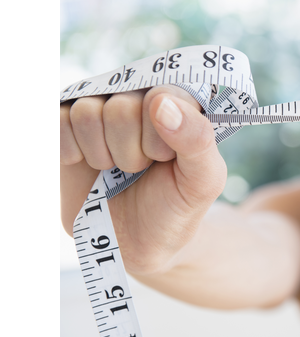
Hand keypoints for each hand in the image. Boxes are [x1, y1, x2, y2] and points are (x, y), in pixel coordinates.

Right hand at [60, 85, 226, 273]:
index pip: (160, 96)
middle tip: (140, 168)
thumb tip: (159, 101)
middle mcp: (138, 97)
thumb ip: (197, 138)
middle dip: (131, 152)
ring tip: (116, 168)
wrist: (137, 241)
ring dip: (101, 154)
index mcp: (178, 102)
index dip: (159, 139)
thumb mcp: (203, 180)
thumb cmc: (177, 205)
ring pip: (86, 112)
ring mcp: (102, 109)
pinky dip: (72, 152)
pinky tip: (87, 164)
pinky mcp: (68, 125)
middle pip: (121, 107)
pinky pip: (58, 120)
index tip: (166, 159)